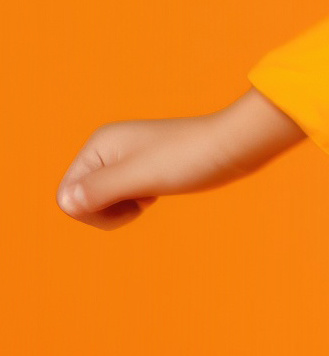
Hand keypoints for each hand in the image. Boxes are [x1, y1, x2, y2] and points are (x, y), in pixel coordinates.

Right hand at [56, 87, 306, 228]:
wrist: (235, 146)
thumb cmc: (190, 158)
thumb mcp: (140, 177)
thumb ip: (99, 190)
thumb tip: (66, 203)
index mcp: (99, 144)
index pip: (66, 196)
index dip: (94, 211)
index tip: (130, 200)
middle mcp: (108, 147)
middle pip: (82, 200)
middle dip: (109, 211)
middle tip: (144, 198)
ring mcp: (127, 158)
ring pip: (103, 202)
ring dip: (124, 208)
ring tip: (153, 192)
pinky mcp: (146, 168)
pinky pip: (124, 197)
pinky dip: (138, 202)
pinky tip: (159, 192)